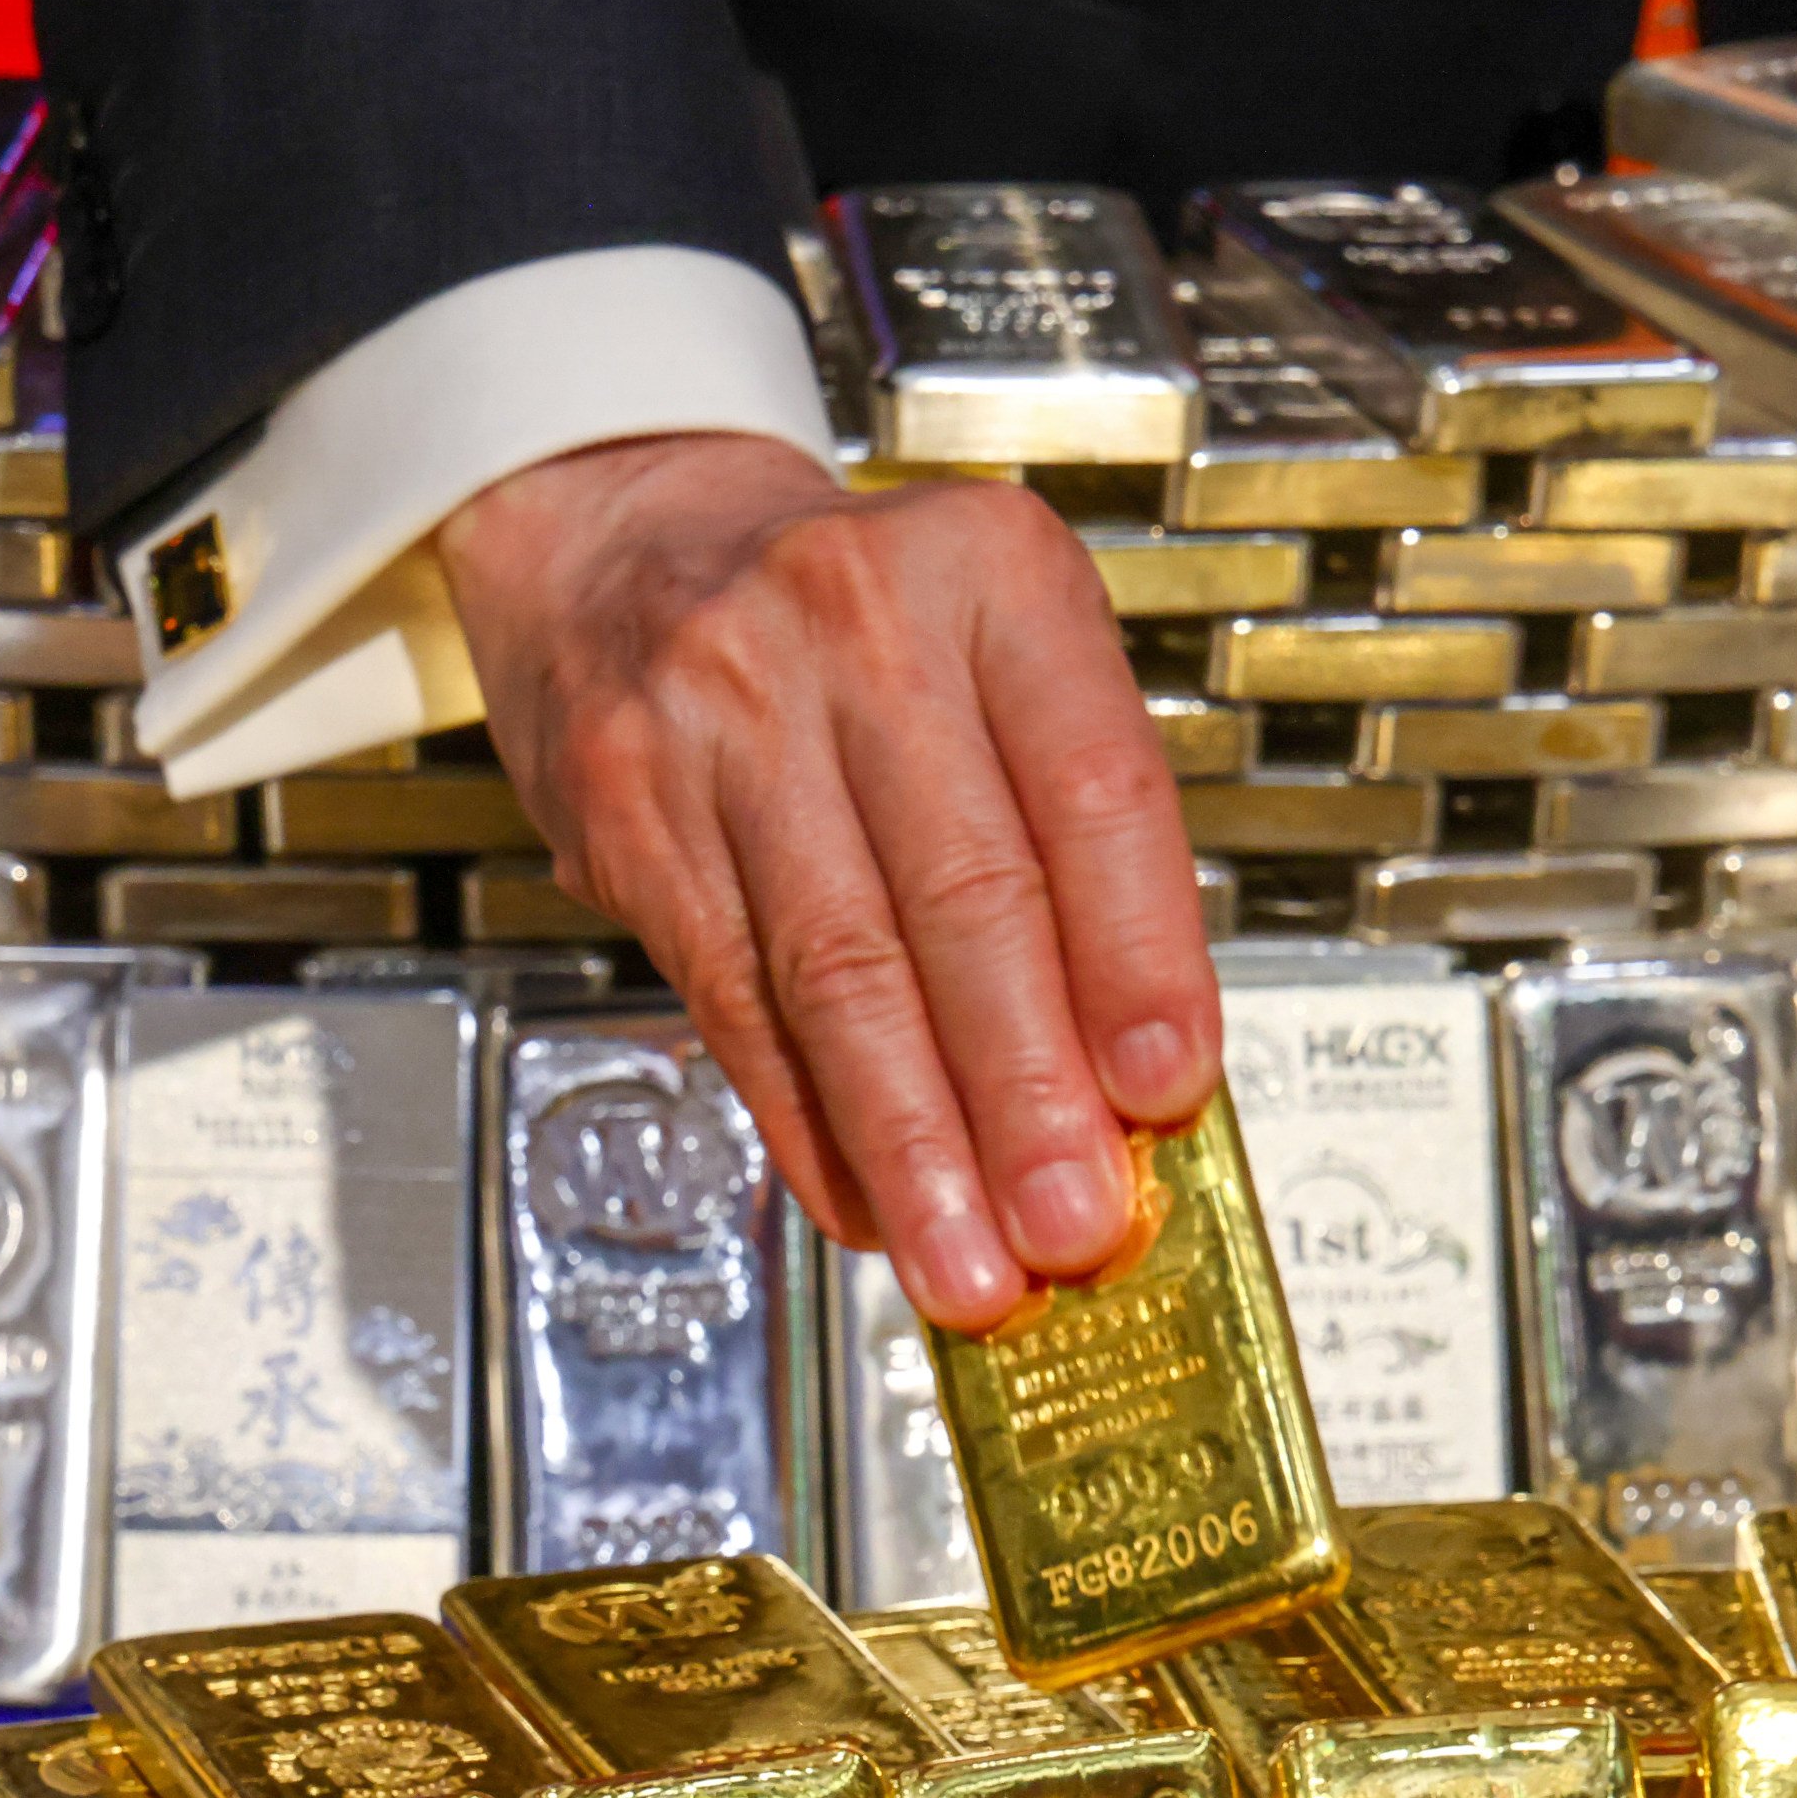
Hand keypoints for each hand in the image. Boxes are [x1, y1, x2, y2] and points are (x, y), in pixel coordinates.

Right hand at [438, 430, 1220, 1332]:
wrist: (631, 536)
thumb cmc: (857, 627)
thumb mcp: (999, 657)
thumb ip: (1078, 842)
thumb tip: (1133, 1079)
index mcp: (994, 574)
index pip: (1091, 787)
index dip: (1136, 955)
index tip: (1166, 1087)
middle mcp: (856, 625)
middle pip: (963, 895)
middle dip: (1025, 1090)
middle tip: (1072, 1222)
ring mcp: (725, 711)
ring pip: (838, 968)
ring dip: (916, 1141)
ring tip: (971, 1261)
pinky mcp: (631, 806)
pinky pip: (737, 997)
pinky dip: (810, 1124)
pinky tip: (868, 1203)